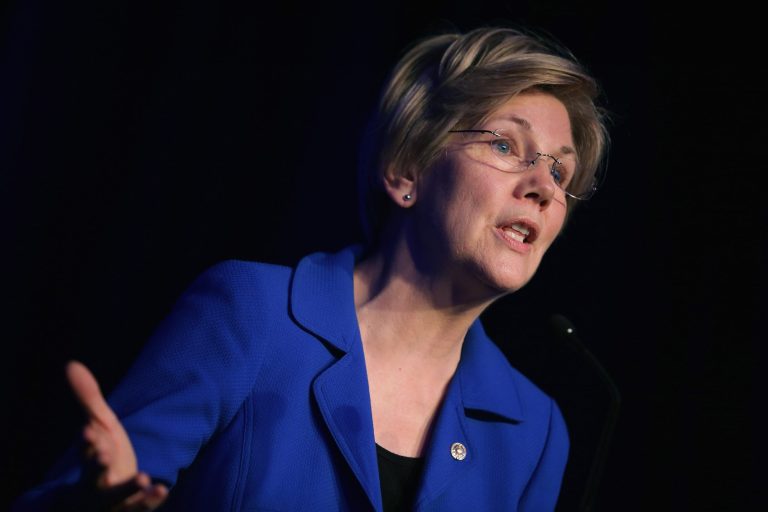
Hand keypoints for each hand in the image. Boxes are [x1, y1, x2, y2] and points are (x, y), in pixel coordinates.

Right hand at [66, 360, 167, 510]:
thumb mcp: (99, 426)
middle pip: (91, 480)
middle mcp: (95, 486)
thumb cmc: (104, 455)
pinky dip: (149, 501)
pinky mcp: (129, 510)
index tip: (89, 431)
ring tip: (142, 477)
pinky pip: (138, 509)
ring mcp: (112, 503)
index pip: (83, 454)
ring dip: (126, 488)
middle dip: (96, 468)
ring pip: (114, 499)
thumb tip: (71, 364)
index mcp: (88, 462)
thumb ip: (88, 400)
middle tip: (103, 455)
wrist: (106, 498)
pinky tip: (162, 489)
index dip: (86, 444)